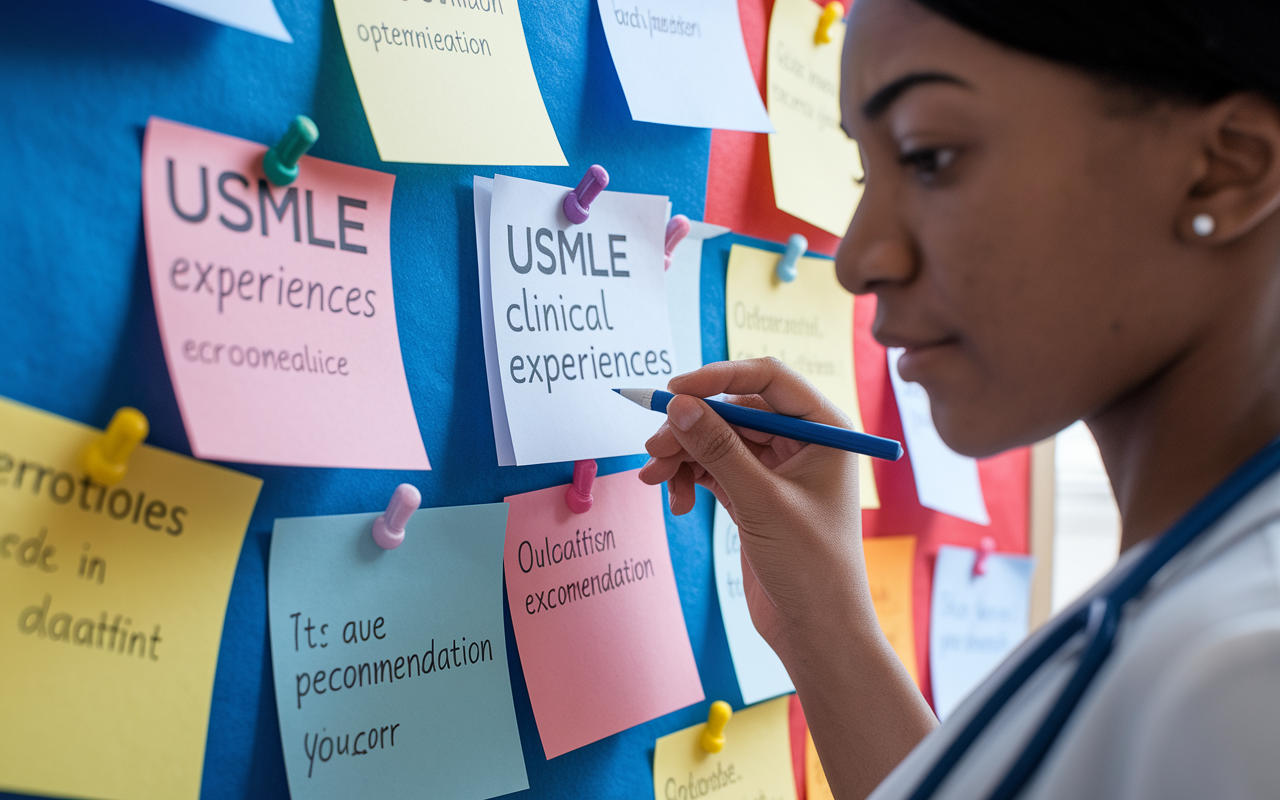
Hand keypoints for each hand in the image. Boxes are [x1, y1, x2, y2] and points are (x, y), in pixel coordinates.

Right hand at [638, 358, 870, 653]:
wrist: (817, 632)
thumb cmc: (811, 567)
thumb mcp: (761, 501)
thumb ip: (718, 448)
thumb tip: (679, 404)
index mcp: (824, 429)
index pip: (768, 378)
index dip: (717, 377)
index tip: (674, 391)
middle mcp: (802, 442)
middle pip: (734, 409)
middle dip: (691, 427)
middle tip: (653, 450)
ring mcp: (776, 469)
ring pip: (717, 440)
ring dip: (683, 455)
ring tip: (655, 481)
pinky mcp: (753, 495)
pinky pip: (713, 468)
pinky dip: (690, 478)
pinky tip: (678, 504)